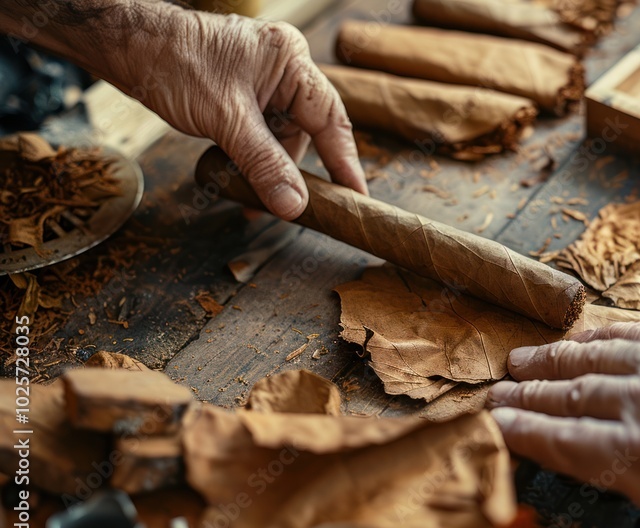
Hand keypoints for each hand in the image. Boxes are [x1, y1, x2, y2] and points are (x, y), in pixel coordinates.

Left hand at [97, 3, 367, 218]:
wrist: (126, 46)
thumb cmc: (174, 63)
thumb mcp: (226, 120)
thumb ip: (264, 164)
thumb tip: (294, 206)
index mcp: (291, 62)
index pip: (331, 119)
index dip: (345, 160)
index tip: (355, 196)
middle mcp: (282, 71)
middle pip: (305, 132)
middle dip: (295, 173)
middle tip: (297, 210)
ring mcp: (261, 83)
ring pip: (279, 139)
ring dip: (268, 171)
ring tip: (253, 203)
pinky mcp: (241, 97)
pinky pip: (258, 136)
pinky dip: (251, 161)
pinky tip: (240, 183)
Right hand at [488, 312, 639, 527]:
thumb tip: (626, 468)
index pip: (569, 439)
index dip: (527, 431)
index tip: (497, 423)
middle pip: (579, 390)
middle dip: (532, 391)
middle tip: (500, 387)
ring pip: (609, 351)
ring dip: (563, 356)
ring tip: (529, 357)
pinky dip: (616, 332)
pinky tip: (601, 332)